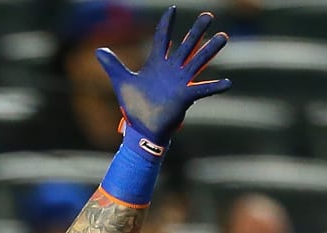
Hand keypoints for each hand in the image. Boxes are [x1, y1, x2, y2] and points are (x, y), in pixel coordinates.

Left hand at [95, 6, 231, 147]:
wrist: (142, 127)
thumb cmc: (135, 105)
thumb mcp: (122, 82)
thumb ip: (113, 65)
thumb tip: (98, 50)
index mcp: (156, 64)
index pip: (162, 38)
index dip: (166, 24)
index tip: (172, 8)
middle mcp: (171, 69)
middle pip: (185, 45)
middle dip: (196, 31)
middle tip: (208, 15)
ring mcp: (180, 82)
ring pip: (197, 62)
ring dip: (210, 50)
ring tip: (223, 37)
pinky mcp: (185, 96)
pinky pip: (202, 90)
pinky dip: (215, 87)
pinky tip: (228, 83)